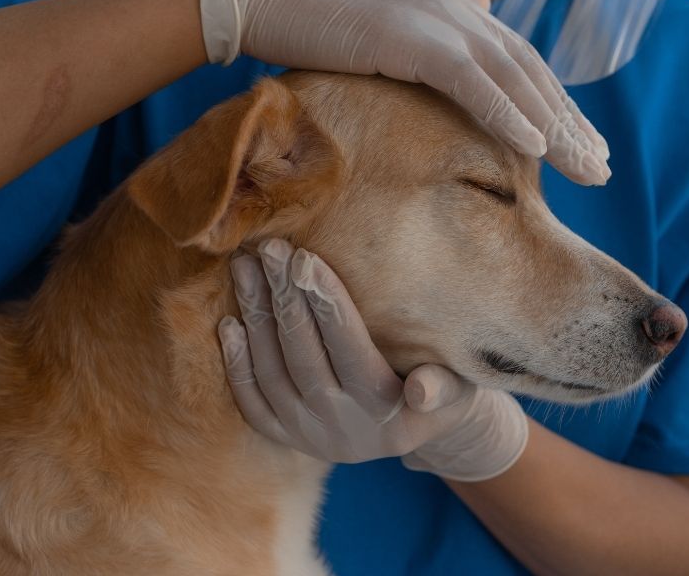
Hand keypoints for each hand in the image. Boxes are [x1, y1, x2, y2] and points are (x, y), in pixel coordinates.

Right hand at [197, 0, 609, 185]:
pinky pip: (474, 84)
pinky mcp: (414, 39)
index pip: (521, 62)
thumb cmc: (317, 26)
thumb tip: (482, 16)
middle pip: (530, 72)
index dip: (555, 106)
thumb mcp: (389, 33)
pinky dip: (510, 115)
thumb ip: (436, 37)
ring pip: (515, 80)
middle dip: (569, 123)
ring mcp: (439, 20)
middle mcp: (459, 9)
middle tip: (600, 169)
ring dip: (555, 128)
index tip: (581, 146)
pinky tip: (539, 149)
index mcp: (455, 9)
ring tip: (587, 170)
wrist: (265, 0)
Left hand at [216, 239, 528, 481]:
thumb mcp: (459, 391)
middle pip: (305, 357)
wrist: (416, 431)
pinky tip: (229, 323)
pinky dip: (238, 364)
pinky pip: (253, 402)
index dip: (326, 304)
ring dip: (256, 318)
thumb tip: (422, 389)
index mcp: (387, 413)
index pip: (351, 350)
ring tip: (245, 267)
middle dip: (285, 298)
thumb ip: (443, 387)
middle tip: (268, 249)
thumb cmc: (444, 391)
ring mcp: (310, 437)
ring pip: (272, 374)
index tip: (305, 258)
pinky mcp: (287, 439)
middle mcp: (343, 429)